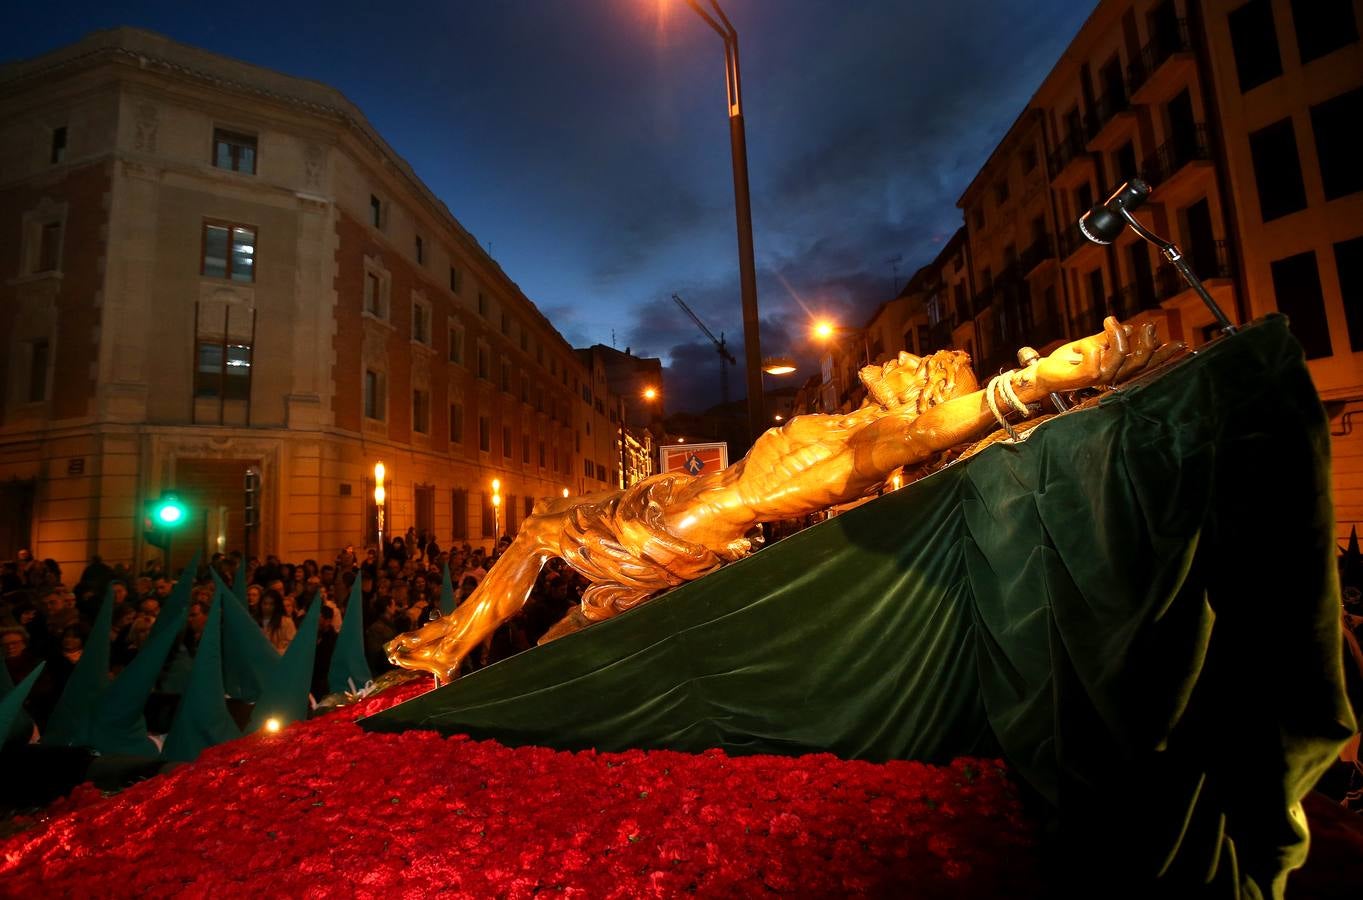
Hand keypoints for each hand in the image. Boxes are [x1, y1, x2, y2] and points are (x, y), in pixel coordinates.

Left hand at [1029, 317, 1168, 396]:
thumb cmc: (1067, 360)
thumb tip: (1133, 328)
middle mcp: (1112, 377)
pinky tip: (1085, 344)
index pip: (1146, 363)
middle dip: (1146, 343)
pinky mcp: (1083, 378)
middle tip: (1145, 325)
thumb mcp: (1093, 343)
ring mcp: (1099, 380)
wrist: (1043, 371)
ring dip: (1117, 336)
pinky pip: (1096, 360)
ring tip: (1109, 321)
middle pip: (1139, 363)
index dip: (1164, 355)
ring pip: (1119, 357)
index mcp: (1118, 369)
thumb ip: (1110, 338)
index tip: (1181, 344)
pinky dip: (1093, 346)